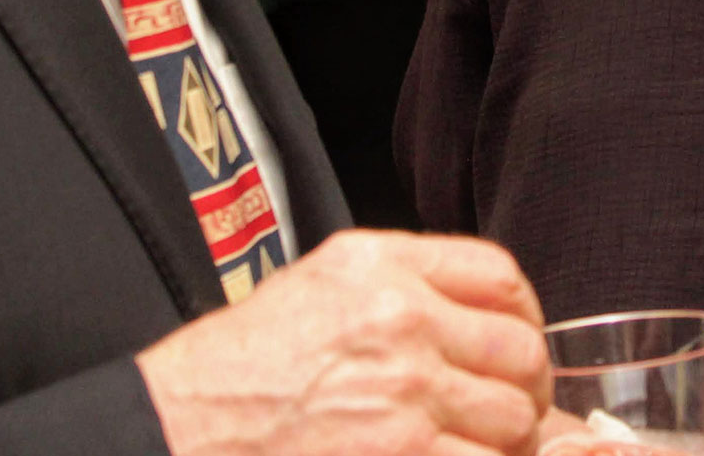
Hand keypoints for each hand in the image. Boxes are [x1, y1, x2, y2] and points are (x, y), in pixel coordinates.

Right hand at [138, 229, 551, 455]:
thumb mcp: (318, 292)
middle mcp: (399, 320)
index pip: (500, 276)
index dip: (525, 319)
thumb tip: (493, 331)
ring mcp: (403, 397)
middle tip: (509, 417)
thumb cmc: (239, 376)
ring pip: (516, 422)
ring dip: (507, 446)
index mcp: (378, 266)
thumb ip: (405, 292)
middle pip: (522, 354)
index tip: (518, 349)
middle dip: (525, 392)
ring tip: (473, 451)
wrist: (177, 434)